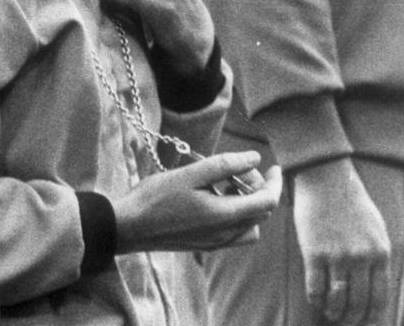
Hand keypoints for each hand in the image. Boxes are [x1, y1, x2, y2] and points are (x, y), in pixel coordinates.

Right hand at [113, 151, 282, 252]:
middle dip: (257, 188)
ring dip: (247, 202)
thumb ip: (226, 165)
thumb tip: (256, 159)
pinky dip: (234, 212)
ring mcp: (214, 243)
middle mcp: (224, 236)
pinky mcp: (204, 244)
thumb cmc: (156, 197)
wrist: (129, 227)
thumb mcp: (191, 173)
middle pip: (259, 213)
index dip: (274, 183)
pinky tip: (214, 195)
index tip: (274, 166)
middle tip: (240, 167)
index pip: (266, 203)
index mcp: (224, 218)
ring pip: (249, 225)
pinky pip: (233, 231)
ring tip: (227, 181)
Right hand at [292, 158, 389, 325]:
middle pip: (358, 304)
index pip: (379, 299)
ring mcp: (338, 256)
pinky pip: (315, 289)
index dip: (370, 316)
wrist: (325, 177)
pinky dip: (316, 300)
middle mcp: (362, 258)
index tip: (363, 320)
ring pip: (337, 301)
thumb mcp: (375, 227)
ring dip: (333, 313)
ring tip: (330, 313)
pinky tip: (317, 299)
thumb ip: (377, 256)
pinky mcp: (314, 253)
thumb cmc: (350, 201)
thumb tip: (374, 286)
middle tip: (345, 321)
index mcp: (380, 252)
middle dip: (351, 319)